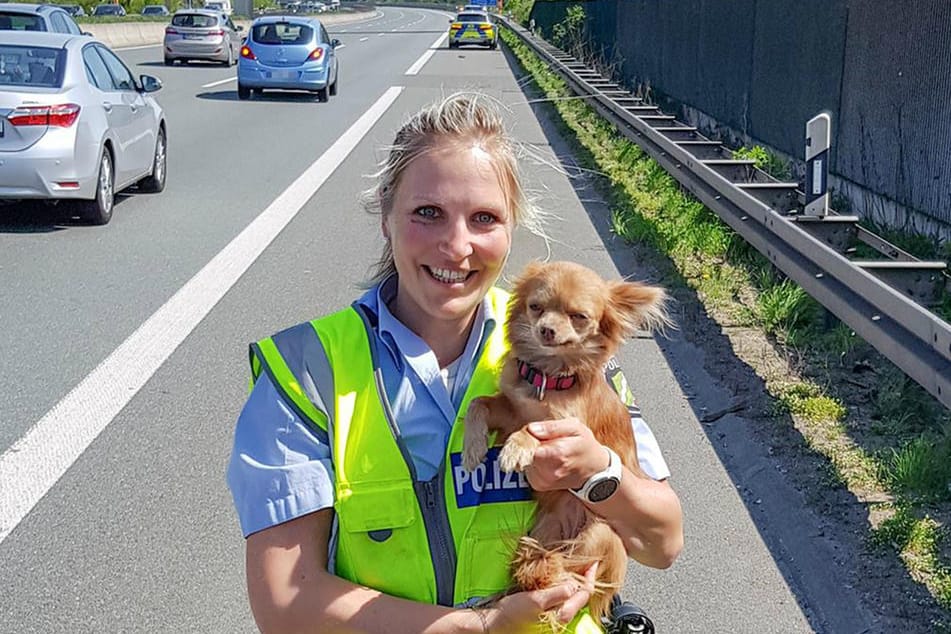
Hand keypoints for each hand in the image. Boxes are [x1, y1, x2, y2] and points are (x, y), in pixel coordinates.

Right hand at [478, 562, 598, 630]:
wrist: (495, 623)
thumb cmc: (512, 614)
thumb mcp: (535, 600)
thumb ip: (557, 593)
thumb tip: (574, 585)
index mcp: (562, 614)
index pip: (584, 594)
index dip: (590, 577)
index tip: (593, 562)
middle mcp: (561, 616)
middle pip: (580, 596)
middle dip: (584, 579)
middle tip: (585, 563)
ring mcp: (553, 614)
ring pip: (571, 596)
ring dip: (574, 581)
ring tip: (575, 567)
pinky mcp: (544, 611)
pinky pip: (560, 596)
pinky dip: (563, 585)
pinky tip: (558, 578)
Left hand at [523, 419, 608, 490]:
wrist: (594, 471)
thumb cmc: (584, 446)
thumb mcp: (575, 428)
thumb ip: (552, 427)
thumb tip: (531, 428)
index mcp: (558, 454)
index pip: (527, 444)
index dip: (528, 436)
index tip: (537, 433)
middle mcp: (549, 471)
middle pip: (523, 452)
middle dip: (530, 444)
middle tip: (546, 441)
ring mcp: (543, 480)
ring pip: (523, 460)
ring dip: (531, 454)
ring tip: (549, 451)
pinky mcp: (538, 485)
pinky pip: (527, 469)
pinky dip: (533, 463)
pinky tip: (547, 461)